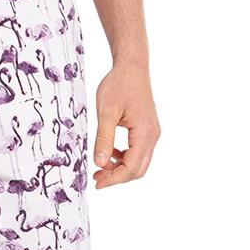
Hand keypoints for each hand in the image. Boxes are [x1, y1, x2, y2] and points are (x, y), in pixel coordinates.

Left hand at [93, 64, 159, 188]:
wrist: (132, 66)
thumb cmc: (119, 84)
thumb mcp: (106, 112)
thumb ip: (103, 139)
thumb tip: (100, 163)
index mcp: (145, 133)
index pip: (131, 168)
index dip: (113, 179)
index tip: (96, 183)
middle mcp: (152, 136)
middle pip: (138, 170)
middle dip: (117, 178)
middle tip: (96, 179)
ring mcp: (151, 133)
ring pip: (138, 163)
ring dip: (120, 169)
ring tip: (100, 168)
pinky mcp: (147, 130)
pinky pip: (137, 152)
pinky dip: (124, 159)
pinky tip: (109, 154)